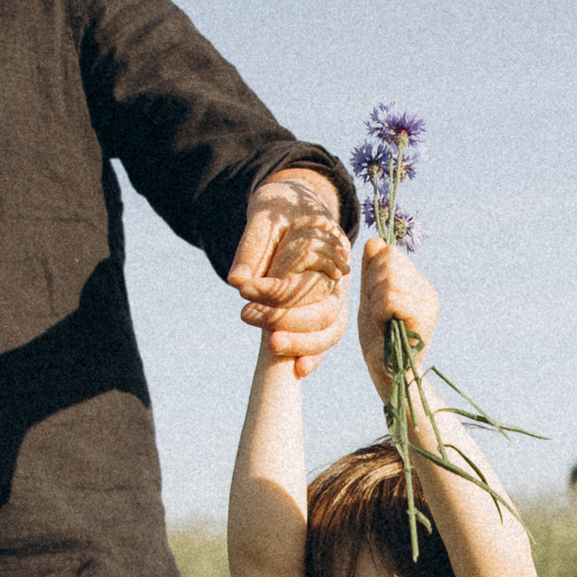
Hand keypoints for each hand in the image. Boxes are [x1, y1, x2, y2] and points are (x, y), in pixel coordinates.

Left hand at [228, 169, 349, 375]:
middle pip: (326, 311)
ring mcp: (336, 296)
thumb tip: (236, 281)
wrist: (298, 206)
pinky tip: (299, 370)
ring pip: (331, 329)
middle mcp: (341, 277)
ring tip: (270, 346)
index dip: (277, 290)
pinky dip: (315, 354)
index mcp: (333, 249)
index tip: (245, 289)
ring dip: (302, 343)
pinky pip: (327, 337)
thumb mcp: (266, 217)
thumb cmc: (283, 208)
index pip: (310, 280)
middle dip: (287, 319)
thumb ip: (253, 246)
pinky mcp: (326, 310)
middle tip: (247, 316)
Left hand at [358, 237, 441, 399]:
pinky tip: (386, 328)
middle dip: (371, 286)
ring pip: (388, 279)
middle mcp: (428, 291)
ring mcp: (429, 304)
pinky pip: (390, 297)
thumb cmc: (378, 340)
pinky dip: (379, 312)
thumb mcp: (370, 298)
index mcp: (417, 284)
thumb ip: (371, 270)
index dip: (372, 274)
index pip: (389, 252)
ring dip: (374, 301)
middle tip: (378, 313)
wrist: (388, 374)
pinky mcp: (425, 317)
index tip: (375, 301)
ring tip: (382, 321)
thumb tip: (375, 240)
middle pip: (388, 261)